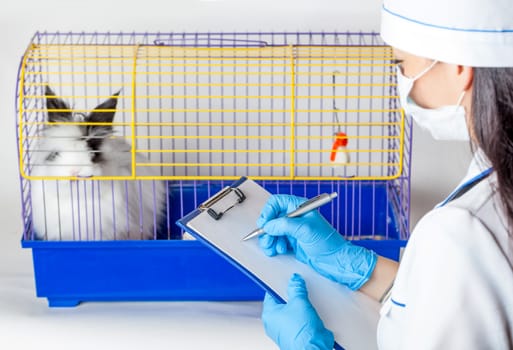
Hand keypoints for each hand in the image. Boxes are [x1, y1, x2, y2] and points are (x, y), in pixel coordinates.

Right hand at [257, 194, 376, 289]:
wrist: (335, 261)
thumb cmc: (328, 243)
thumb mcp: (305, 230)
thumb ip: (284, 225)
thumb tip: (269, 225)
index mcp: (300, 207)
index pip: (277, 202)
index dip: (268, 211)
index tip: (265, 223)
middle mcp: (296, 217)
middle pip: (272, 218)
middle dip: (267, 229)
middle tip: (267, 239)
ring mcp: (294, 230)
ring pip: (273, 231)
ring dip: (270, 239)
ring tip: (272, 248)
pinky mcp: (293, 242)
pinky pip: (277, 241)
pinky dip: (275, 246)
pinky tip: (280, 250)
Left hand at [262, 273, 333, 349]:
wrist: (313, 349)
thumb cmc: (301, 333)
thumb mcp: (299, 302)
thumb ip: (296, 288)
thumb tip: (295, 280)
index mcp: (269, 314)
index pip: (271, 293)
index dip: (280, 284)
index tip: (288, 278)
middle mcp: (275, 323)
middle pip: (283, 302)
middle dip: (293, 294)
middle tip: (300, 287)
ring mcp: (287, 329)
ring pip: (294, 311)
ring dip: (302, 305)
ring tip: (308, 298)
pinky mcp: (299, 334)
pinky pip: (302, 319)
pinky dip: (307, 314)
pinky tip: (314, 309)